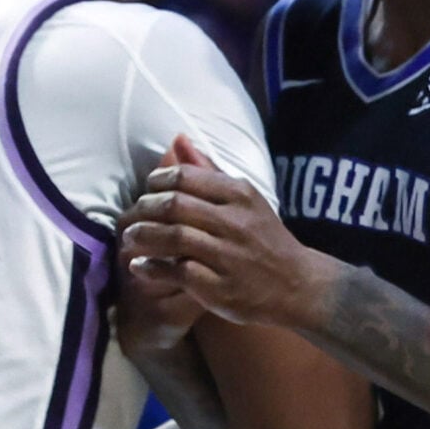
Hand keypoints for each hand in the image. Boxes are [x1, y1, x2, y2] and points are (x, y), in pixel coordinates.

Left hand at [121, 137, 339, 330]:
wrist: (299, 286)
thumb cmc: (266, 240)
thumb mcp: (247, 200)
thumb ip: (210, 172)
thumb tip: (178, 140)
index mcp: (241, 195)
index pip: (184, 177)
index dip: (156, 183)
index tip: (148, 192)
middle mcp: (235, 223)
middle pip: (173, 206)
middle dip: (143, 210)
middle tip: (131, 218)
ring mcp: (229, 257)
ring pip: (172, 237)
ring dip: (142, 237)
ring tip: (130, 239)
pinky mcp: (221, 288)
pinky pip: (176, 272)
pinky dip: (151, 268)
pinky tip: (140, 266)